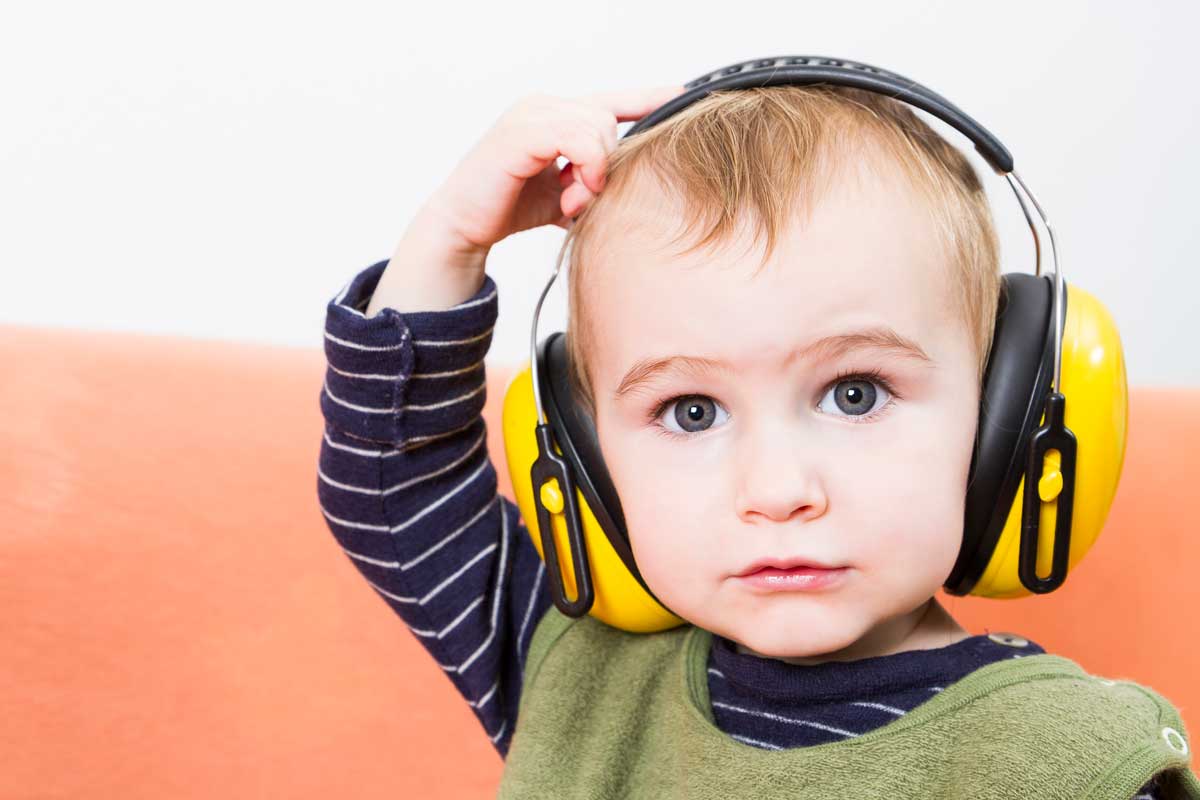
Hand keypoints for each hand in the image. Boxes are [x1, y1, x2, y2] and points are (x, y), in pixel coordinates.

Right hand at [422, 85, 686, 258]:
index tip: (684, 98)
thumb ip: (597, 186)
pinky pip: (575, 137)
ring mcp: (531, 115)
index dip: (649, 98)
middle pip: (609, 118)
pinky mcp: (520, 132)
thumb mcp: (566, 195)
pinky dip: (585, 166)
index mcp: (558, 116)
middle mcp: (545, 106)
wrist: (465, 226)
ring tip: (574, 201)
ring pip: (597, 126)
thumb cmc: (510, 206)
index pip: (613, 100)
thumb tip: (637, 192)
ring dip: (596, 170)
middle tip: (586, 199)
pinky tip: (572, 194)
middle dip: (609, 162)